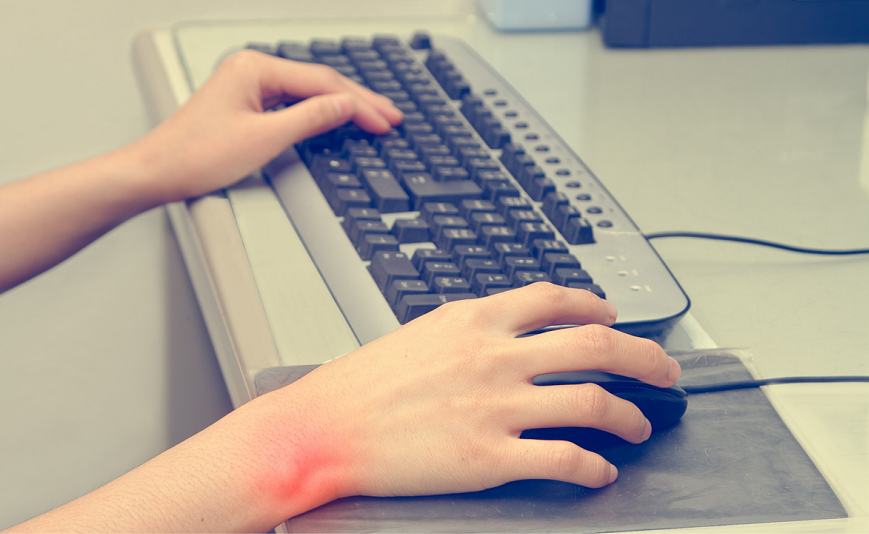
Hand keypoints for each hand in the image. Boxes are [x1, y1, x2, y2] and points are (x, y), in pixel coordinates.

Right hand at [3, 284, 679, 532]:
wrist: (323, 425)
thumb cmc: (361, 384)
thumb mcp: (420, 335)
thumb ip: (470, 331)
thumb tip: (506, 334)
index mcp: (475, 319)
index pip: (556, 299)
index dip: (597, 305)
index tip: (613, 315)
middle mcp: (496, 356)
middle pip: (596, 343)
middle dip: (645, 356)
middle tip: (665, 369)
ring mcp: (498, 406)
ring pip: (594, 401)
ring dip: (630, 414)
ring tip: (641, 424)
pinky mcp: (491, 456)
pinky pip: (565, 458)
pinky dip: (594, 465)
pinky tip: (600, 471)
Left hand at [128, 50, 402, 204]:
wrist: (156, 173)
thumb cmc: (195, 155)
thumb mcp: (264, 139)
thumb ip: (310, 119)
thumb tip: (345, 106)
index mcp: (255, 67)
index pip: (322, 83)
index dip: (359, 104)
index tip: (385, 120)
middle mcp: (251, 70)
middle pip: (318, 83)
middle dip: (357, 101)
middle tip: (391, 116)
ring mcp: (247, 87)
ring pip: (307, 93)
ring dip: (341, 107)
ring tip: (374, 117)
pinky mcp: (245, 106)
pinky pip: (292, 104)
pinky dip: (318, 114)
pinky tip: (337, 119)